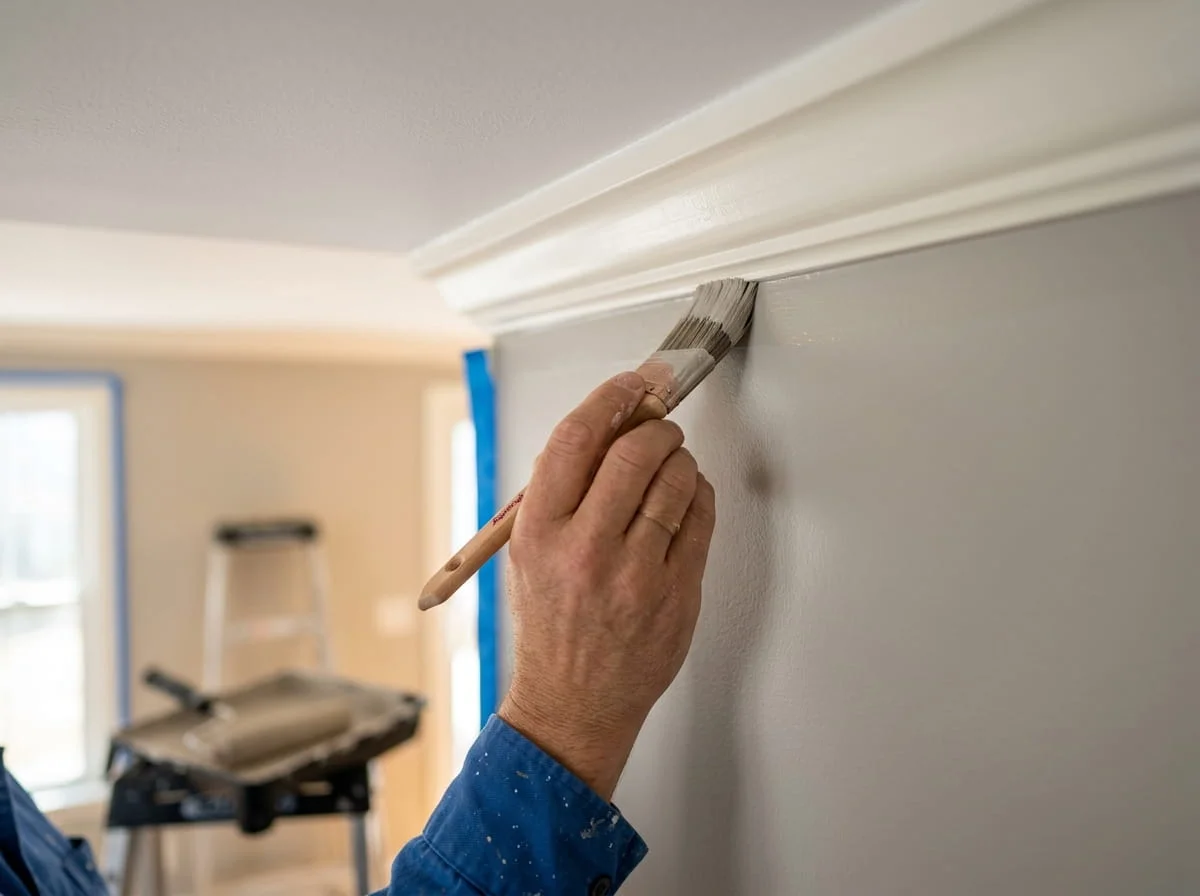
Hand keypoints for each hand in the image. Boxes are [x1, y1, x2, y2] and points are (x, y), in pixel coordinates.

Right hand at [498, 370, 716, 800]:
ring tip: (671, 468)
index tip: (629, 386)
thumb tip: (610, 424)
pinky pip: (701, 516)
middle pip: (636, 451)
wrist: (574, 702)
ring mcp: (636, 574)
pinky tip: (685, 500)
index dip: (609, 398)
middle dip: (655, 428)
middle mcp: (586, 550)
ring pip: (677, 479)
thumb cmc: (552, 622)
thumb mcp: (530, 552)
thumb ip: (562, 491)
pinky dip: (698, 494)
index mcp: (539, 532)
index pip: (577, 439)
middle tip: (658, 430)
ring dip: (680, 459)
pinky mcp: (678, 593)